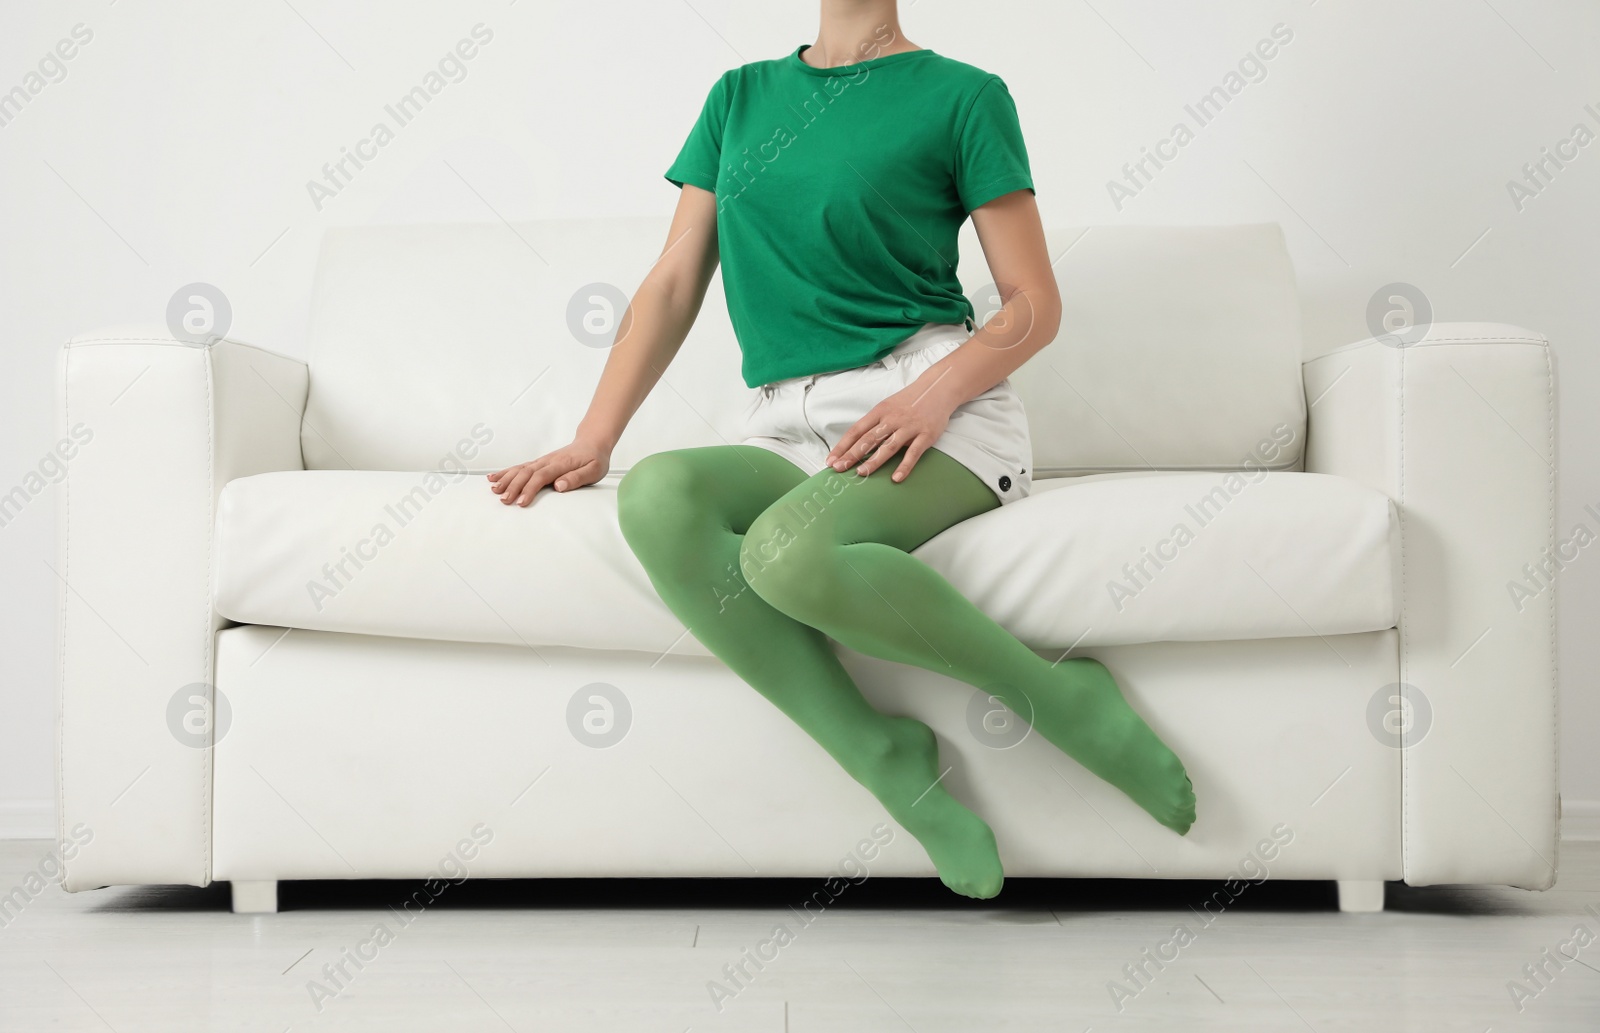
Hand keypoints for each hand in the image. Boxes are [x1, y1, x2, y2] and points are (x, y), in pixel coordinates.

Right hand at [488, 438, 610, 505]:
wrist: (592, 443)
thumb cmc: (594, 458)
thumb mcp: (594, 470)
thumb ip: (577, 478)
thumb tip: (560, 486)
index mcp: (561, 464)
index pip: (541, 477)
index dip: (530, 489)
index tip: (521, 501)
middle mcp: (548, 461)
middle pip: (527, 473)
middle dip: (513, 486)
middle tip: (504, 500)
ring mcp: (542, 461)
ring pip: (520, 469)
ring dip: (507, 479)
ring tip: (494, 489)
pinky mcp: (539, 463)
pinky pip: (520, 467)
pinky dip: (507, 472)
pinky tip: (495, 477)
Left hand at [825, 382, 954, 481]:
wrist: (939, 388)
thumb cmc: (910, 400)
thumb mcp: (888, 406)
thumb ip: (874, 423)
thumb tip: (855, 443)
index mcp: (880, 411)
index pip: (856, 430)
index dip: (842, 446)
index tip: (831, 460)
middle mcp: (892, 419)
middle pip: (868, 439)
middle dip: (851, 455)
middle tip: (838, 468)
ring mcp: (909, 427)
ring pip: (888, 446)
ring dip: (874, 461)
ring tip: (861, 473)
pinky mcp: (926, 435)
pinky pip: (914, 453)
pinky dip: (905, 466)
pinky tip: (896, 478)